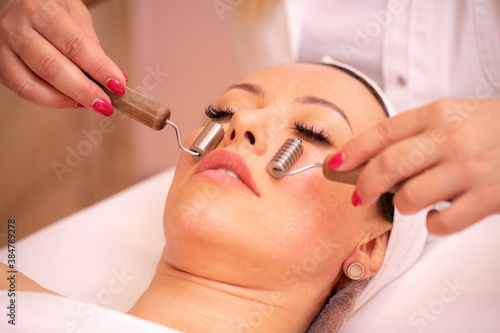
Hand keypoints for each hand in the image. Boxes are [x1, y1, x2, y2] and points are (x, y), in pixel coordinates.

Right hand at [0, 0, 126, 114]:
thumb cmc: (50, 8)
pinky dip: (49, 100)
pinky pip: (23, 90)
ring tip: (88, 105)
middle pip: (52, 67)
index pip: (75, 45)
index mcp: (40, 9)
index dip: (99, 68)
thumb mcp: (76, 15)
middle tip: (106, 105)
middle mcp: (16, 27)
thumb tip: (114, 78)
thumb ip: (92, 46)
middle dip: (83, 91)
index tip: (118, 86)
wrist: (14, 0)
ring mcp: (2, 48)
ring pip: (31, 85)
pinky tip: (70, 101)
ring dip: (65, 100)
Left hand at [329, 99, 499, 234]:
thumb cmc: (492, 128)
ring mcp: (470, 168)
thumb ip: (415, 135)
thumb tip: (372, 162)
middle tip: (359, 196)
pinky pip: (442, 222)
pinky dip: (432, 224)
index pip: (382, 133)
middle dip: (364, 185)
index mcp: (437, 114)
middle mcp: (451, 139)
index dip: (352, 151)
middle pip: (387, 166)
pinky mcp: (489, 197)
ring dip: (401, 205)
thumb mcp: (453, 117)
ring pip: (409, 197)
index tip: (334, 164)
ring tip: (410, 202)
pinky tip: (436, 215)